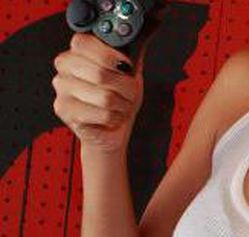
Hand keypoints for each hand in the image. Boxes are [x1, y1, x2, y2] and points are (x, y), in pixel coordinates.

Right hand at [52, 33, 146, 154]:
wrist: (112, 129)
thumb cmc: (119, 99)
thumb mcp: (129, 73)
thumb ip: (129, 56)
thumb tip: (134, 43)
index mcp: (77, 52)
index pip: (84, 42)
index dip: (111, 55)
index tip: (126, 66)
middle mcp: (64, 67)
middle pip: (100, 73)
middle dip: (125, 87)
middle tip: (128, 93)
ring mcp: (61, 89)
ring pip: (104, 96)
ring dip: (122, 105)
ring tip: (120, 106)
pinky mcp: (63, 109)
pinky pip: (102, 114)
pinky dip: (115, 118)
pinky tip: (111, 117)